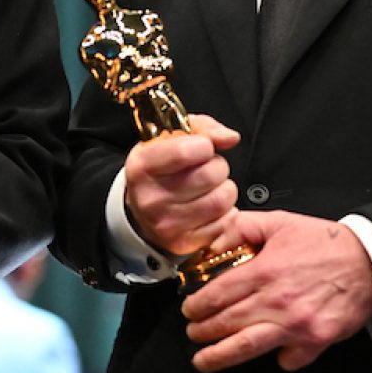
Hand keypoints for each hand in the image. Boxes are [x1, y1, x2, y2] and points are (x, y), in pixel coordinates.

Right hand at [125, 114, 241, 255]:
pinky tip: (208, 208)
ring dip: (223, 190)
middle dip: (217, 167)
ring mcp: (168, 224)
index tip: (200, 148)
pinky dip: (224, 213)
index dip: (204, 144)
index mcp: (142, 166)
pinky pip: (226, 222)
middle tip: (205, 169)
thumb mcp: (171, 139)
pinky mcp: (185, 243)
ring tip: (208, 188)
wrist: (141, 211)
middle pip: (211, 174)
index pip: (188, 150)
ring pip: (223, 199)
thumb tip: (230, 138)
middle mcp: (151, 198)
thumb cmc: (161, 170)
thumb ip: (203, 129)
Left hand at [181, 211, 371, 372]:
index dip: (196, 305)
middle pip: (225, 324)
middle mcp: (277, 302)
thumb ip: (242, 228)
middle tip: (192, 333)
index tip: (188, 310)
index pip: (216, 295)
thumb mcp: (279, 222)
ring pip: (246, 348)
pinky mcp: (316, 341)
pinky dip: (276, 359)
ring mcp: (296, 325)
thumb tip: (214, 241)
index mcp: (265, 272)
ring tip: (203, 360)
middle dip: (201, 331)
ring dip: (219, 356)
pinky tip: (268, 353)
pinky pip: (288, 360)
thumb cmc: (328, 244)